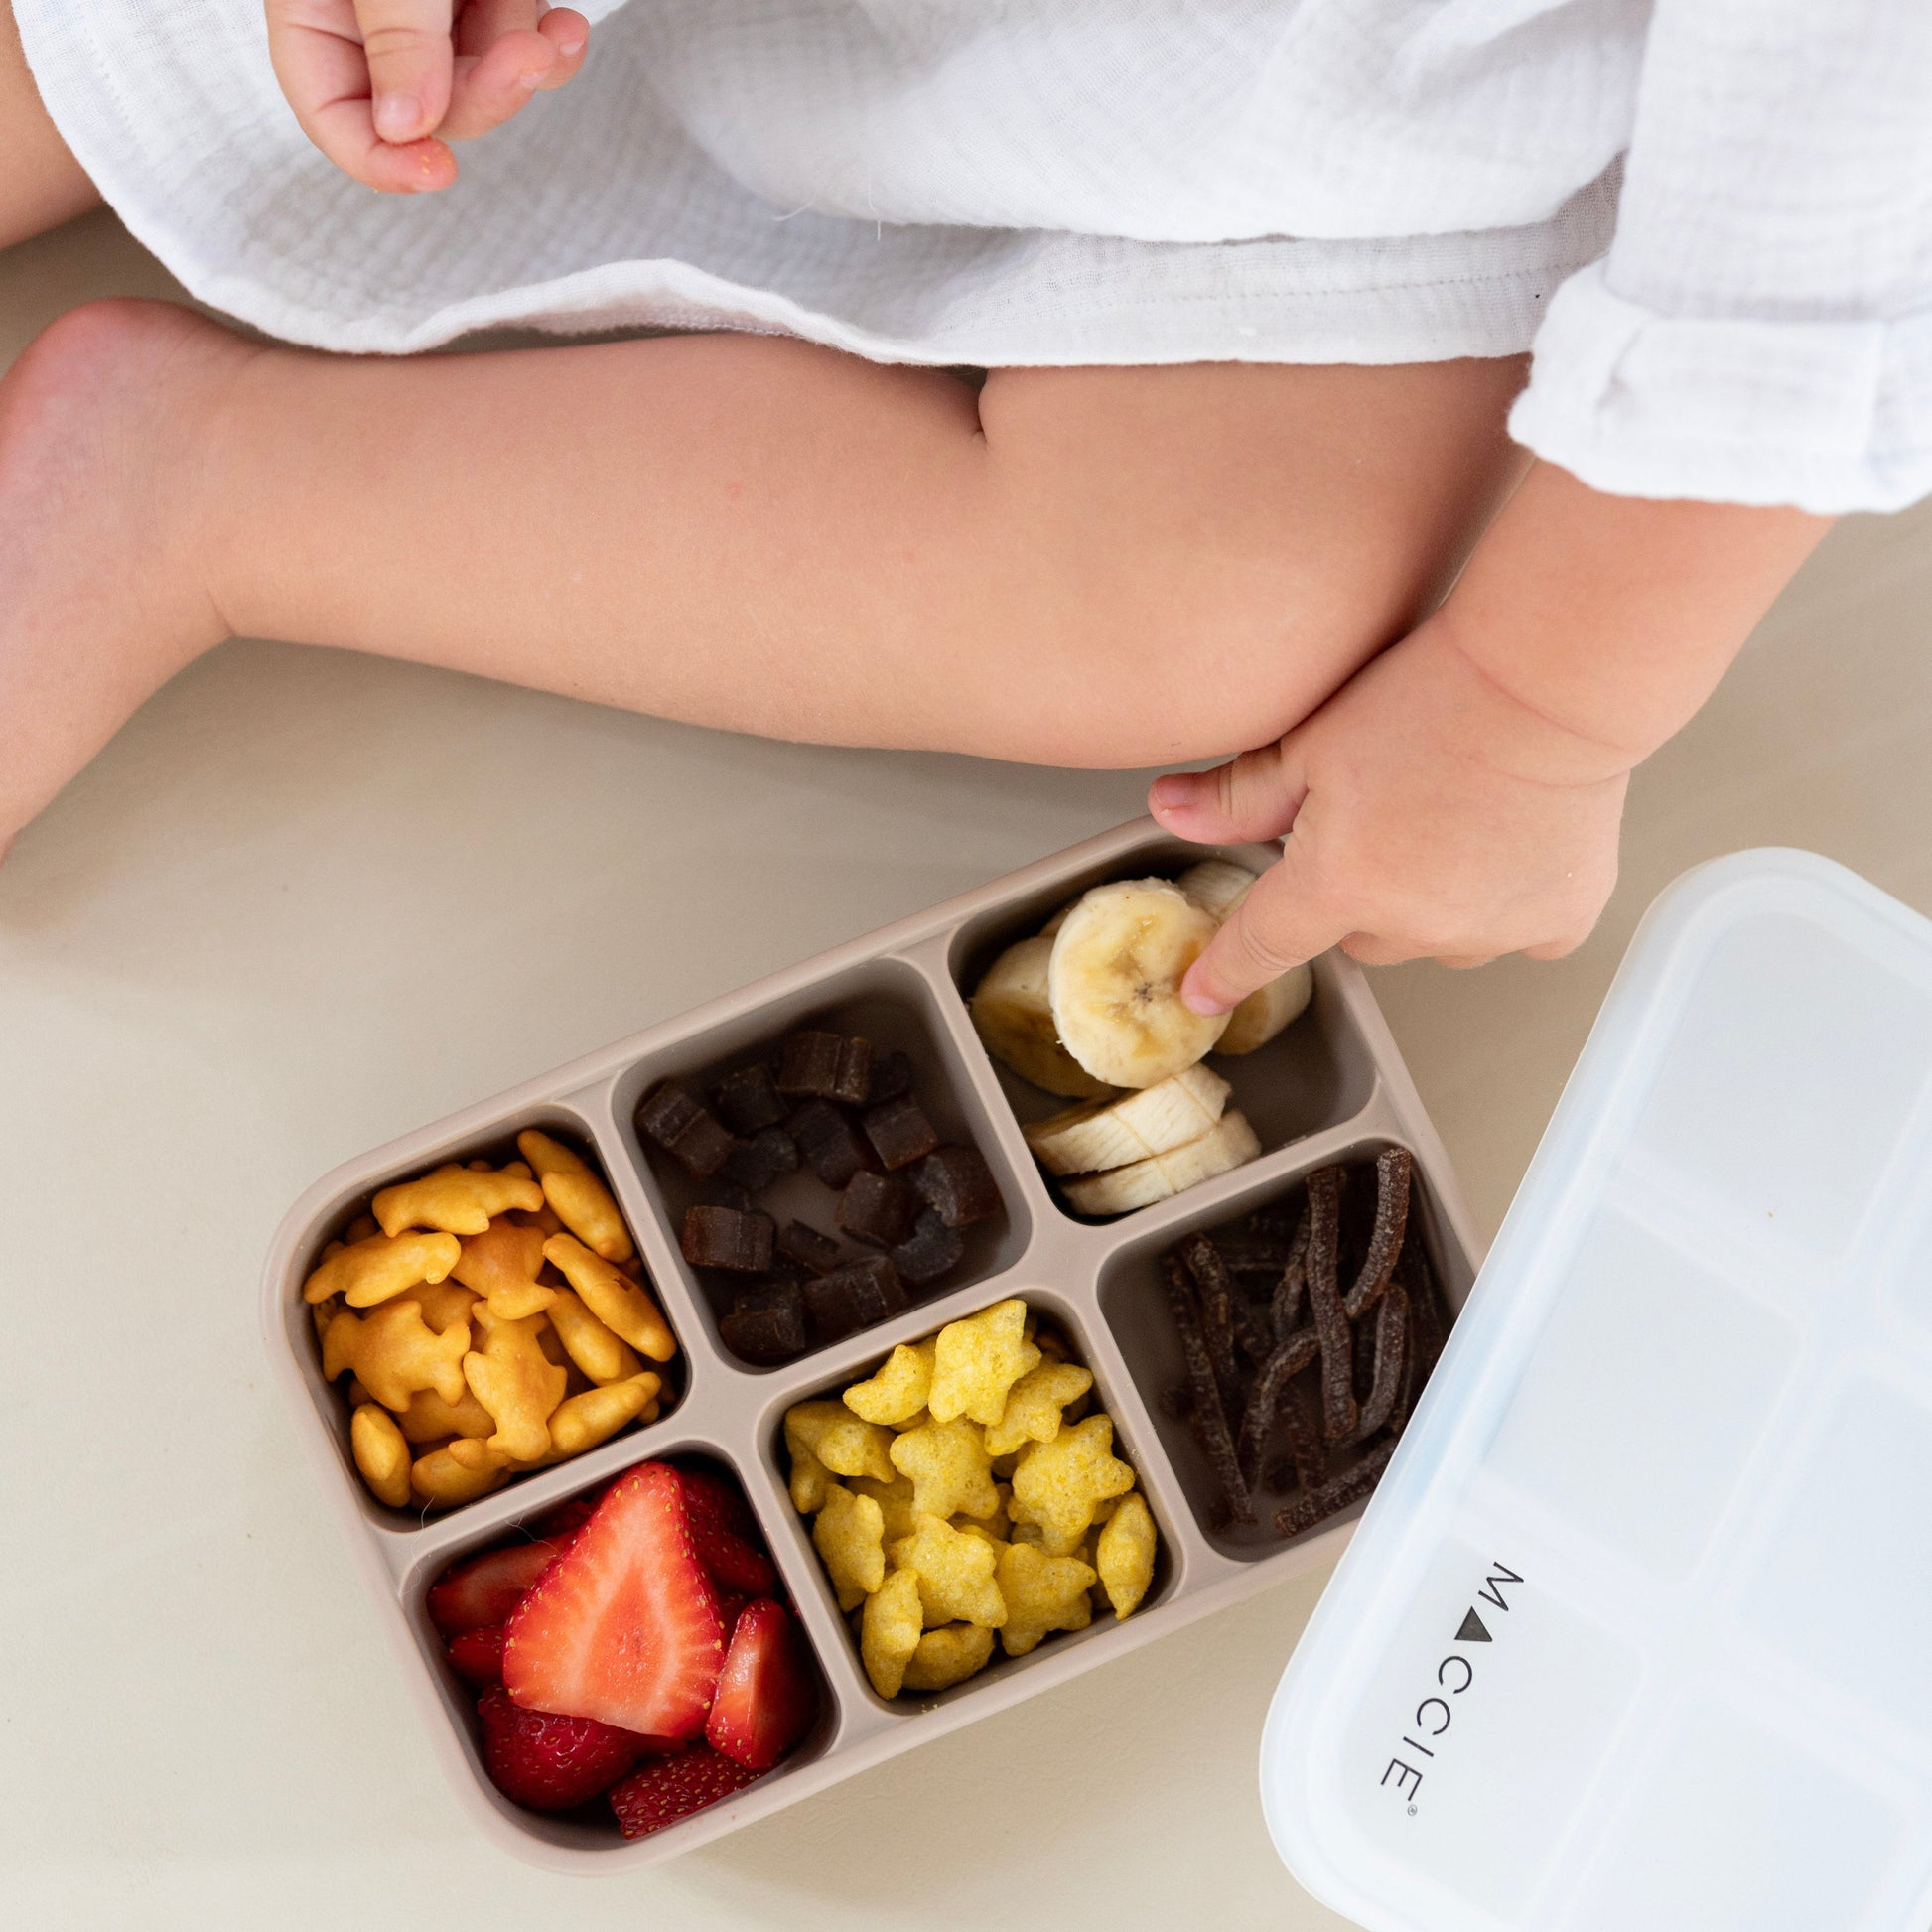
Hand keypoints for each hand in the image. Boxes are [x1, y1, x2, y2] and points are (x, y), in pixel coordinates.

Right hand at [267, 0, 588, 193]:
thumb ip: (394, 35)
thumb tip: (407, 128)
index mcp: (313, 14)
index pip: (333, 118)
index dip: (380, 160)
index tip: (436, 171)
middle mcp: (370, 23)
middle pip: (428, 111)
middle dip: (485, 95)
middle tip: (527, 57)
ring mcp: (432, 12)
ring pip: (484, 82)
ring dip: (524, 64)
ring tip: (556, 30)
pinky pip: (518, 44)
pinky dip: (546, 45)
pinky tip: (568, 31)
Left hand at [1150, 615, 1628, 1007]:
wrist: (1553, 677)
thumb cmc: (1434, 693)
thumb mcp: (1313, 738)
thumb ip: (1239, 795)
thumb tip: (1168, 812)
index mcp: (1340, 884)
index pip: (1262, 946)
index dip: (1227, 971)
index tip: (1203, 993)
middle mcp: (1413, 925)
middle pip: (1356, 934)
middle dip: (1356, 892)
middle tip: (1384, 817)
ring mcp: (1488, 932)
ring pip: (1431, 938)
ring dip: (1429, 901)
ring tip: (1451, 817)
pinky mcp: (1557, 922)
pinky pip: (1512, 936)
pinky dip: (1503, 903)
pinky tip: (1507, 842)